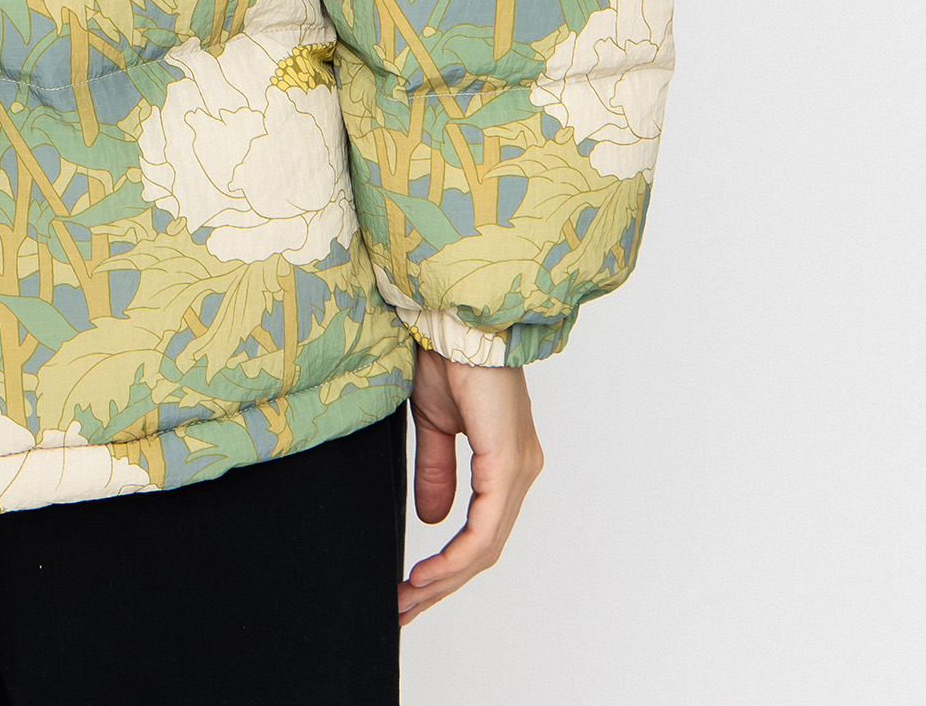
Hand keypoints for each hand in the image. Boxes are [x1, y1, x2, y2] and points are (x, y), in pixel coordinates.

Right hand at [397, 347, 543, 627]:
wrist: (454, 317)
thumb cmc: (445, 354)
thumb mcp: (433, 423)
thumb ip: (437, 471)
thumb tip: (432, 520)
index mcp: (506, 461)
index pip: (482, 531)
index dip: (448, 566)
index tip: (411, 588)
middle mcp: (521, 470)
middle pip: (486, 549)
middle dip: (442, 585)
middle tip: (404, 609)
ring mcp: (519, 468)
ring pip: (487, 547)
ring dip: (445, 579)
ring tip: (408, 598)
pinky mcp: (507, 463)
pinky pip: (485, 529)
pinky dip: (455, 557)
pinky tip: (429, 573)